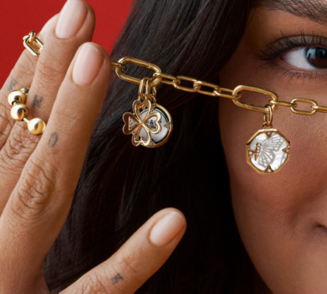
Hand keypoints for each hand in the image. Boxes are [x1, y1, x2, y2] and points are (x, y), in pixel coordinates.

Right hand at [0, 0, 186, 292]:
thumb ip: (3, 190)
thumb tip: (27, 142)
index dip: (23, 81)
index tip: (59, 29)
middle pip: (15, 148)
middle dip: (45, 80)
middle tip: (80, 16)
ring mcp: (3, 288)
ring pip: (37, 198)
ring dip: (68, 127)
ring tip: (101, 63)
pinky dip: (130, 261)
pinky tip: (174, 222)